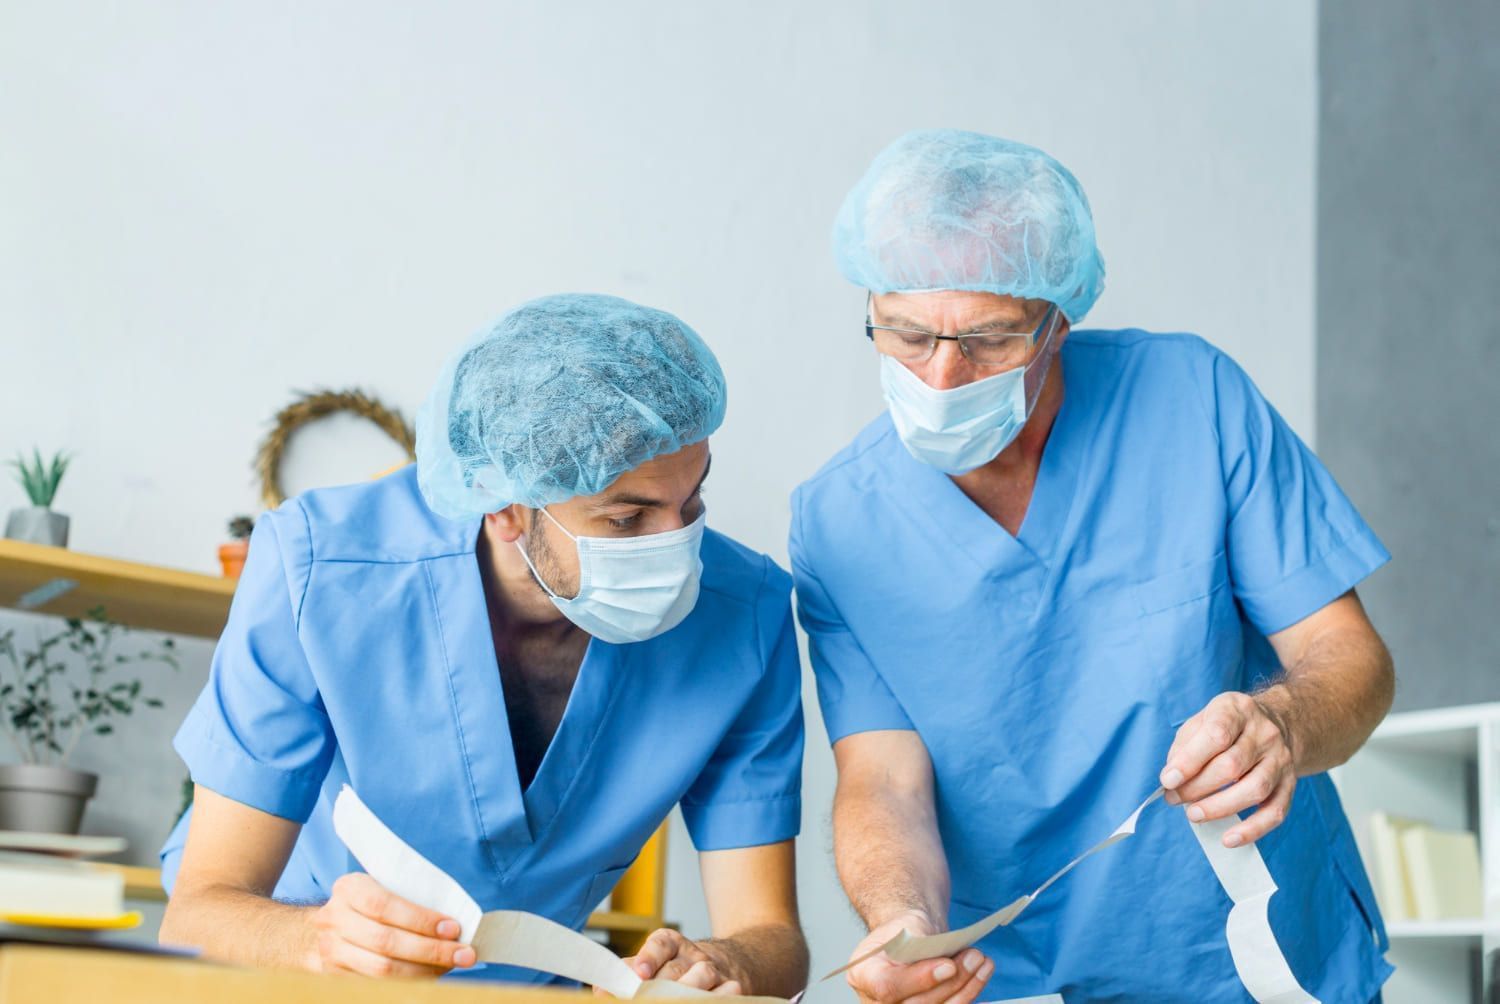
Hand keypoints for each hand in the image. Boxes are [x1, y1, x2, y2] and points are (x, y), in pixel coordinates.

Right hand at [308, 872, 475, 976]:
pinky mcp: (334, 977)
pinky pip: (375, 985)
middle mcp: (334, 919)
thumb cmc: (371, 904)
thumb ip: (411, 899)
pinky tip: (430, 978)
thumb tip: (455, 925)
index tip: (453, 928)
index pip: (386, 906)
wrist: (329, 928)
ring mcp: (330, 951)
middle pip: (386, 941)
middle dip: (430, 950)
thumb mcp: (384, 888)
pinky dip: (407, 983)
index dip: (421, 920)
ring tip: (450, 967)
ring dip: (423, 971)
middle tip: (464, 954)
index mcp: (349, 888)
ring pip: (381, 969)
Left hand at [618, 928, 745, 993]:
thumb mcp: (653, 963)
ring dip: (687, 990)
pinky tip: (703, 1002)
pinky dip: (719, 997)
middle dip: (660, 986)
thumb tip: (600, 990)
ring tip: (672, 1000)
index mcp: (672, 943)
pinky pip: (729, 991)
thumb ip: (628, 973)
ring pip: (703, 974)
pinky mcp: (732, 985)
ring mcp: (714, 970)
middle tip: (643, 999)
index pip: (660, 944)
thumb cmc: (676, 968)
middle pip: (677, 967)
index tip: (639, 973)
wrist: (724, 963)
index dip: (649, 957)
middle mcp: (693, 954)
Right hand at [846, 910, 991, 1003]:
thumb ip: (918, 942)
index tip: (948, 965)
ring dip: (966, 988)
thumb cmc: (903, 931)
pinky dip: (968, 997)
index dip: (919, 979)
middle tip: (974, 956)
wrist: (907, 939)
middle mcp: (877, 1002)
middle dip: (952, 982)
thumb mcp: (904, 925)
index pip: (888, 987)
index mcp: (863, 976)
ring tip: (982, 962)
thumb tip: (942, 964)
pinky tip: (980, 981)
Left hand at [1160, 691, 1297, 846]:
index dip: (1190, 761)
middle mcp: (1264, 734)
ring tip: (1193, 814)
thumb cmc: (1227, 726)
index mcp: (1237, 710)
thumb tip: (1172, 780)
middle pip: (1232, 766)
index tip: (1168, 780)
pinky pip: (1275, 811)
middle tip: (1174, 798)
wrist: (1278, 723)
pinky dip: (1252, 829)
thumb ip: (1184, 746)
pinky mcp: (1290, 784)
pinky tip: (1228, 839)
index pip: (1216, 735)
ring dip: (1219, 807)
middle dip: (1197, 787)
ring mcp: (1281, 759)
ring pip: (1254, 789)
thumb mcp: (1202, 721)